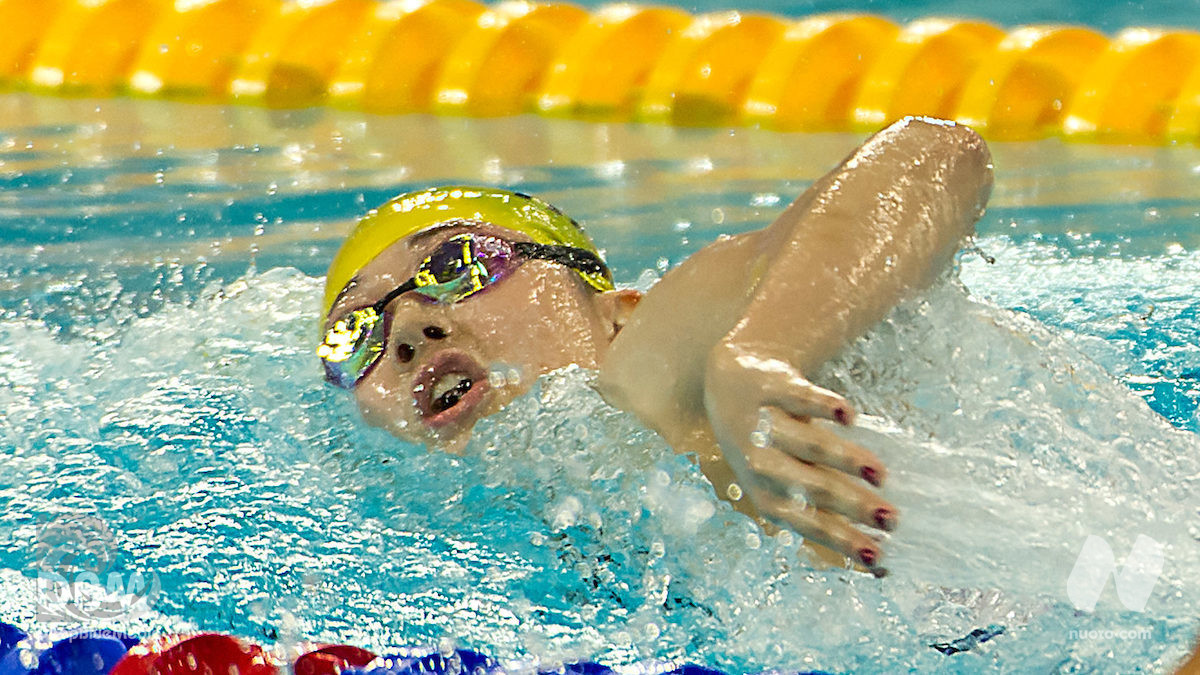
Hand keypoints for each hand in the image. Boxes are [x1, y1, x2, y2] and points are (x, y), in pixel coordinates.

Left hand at [703, 340, 895, 572]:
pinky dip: (821, 406)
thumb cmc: (772, 448)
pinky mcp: (772, 387)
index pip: (808, 523)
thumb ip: (830, 514)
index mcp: (767, 494)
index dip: (842, 539)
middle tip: (893, 518)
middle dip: (853, 505)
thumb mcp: (789, 483)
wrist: (728, 385)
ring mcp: (765, 424)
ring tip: (881, 474)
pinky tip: (848, 416)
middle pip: (812, 486)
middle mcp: (761, 462)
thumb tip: (878, 565)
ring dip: (845, 459)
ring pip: (809, 444)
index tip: (878, 556)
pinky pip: (799, 398)